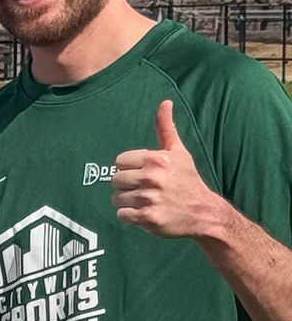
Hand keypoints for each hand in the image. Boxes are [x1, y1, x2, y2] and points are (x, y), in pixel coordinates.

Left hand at [113, 100, 221, 238]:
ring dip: (128, 201)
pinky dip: (130, 216)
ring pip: (117, 198)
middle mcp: (152, 177)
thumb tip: (165, 102)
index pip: (119, 161)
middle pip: (115, 180)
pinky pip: (121, 215)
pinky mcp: (147, 218)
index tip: (144, 173)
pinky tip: (145, 212)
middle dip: (126, 185)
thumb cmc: (187, 180)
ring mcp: (149, 199)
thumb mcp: (178, 152)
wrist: (203, 212)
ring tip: (146, 201)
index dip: (129, 168)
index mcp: (156, 159)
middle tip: (144, 189)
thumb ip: (166, 128)